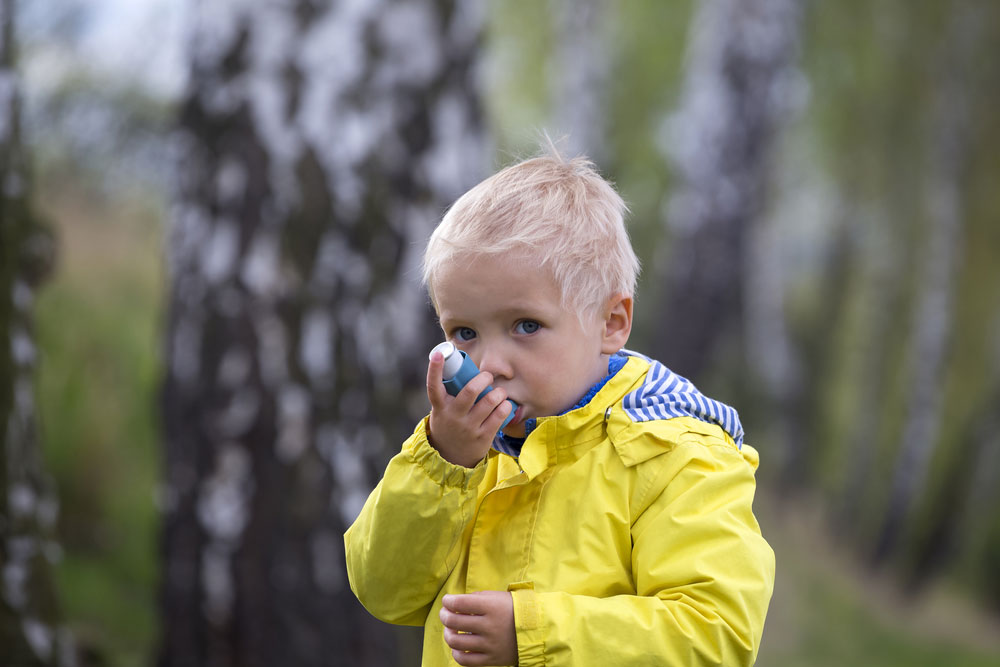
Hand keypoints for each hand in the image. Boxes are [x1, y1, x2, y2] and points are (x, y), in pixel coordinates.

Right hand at [426, 350, 511, 467]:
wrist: (451, 458)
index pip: (434, 386)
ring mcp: (468, 427)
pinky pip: (499, 416)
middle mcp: (453, 416)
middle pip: (470, 392)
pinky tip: (505, 404)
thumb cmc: (449, 424)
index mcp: (440, 407)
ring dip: (499, 392)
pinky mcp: (483, 436)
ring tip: (500, 392)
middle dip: (483, 378)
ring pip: (489, 402)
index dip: (434, 369)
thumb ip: (450, 393)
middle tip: (488, 377)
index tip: (438, 353)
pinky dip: (505, 406)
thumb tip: (462, 366)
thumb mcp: (442, 410)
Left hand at [440, 591, 516, 665]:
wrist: (536, 629)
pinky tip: (458, 647)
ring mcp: (490, 645)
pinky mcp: (491, 659)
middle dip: (444, 615)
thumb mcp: (497, 597)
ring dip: (447, 634)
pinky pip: (465, 660)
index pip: (459, 603)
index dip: (448, 601)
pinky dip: (456, 653)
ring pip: (455, 642)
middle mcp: (489, 626)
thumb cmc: (514, 609)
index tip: (447, 600)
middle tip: (445, 613)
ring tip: (450, 630)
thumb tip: (455, 604)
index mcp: (491, 607)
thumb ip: (476, 598)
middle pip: (453, 622)